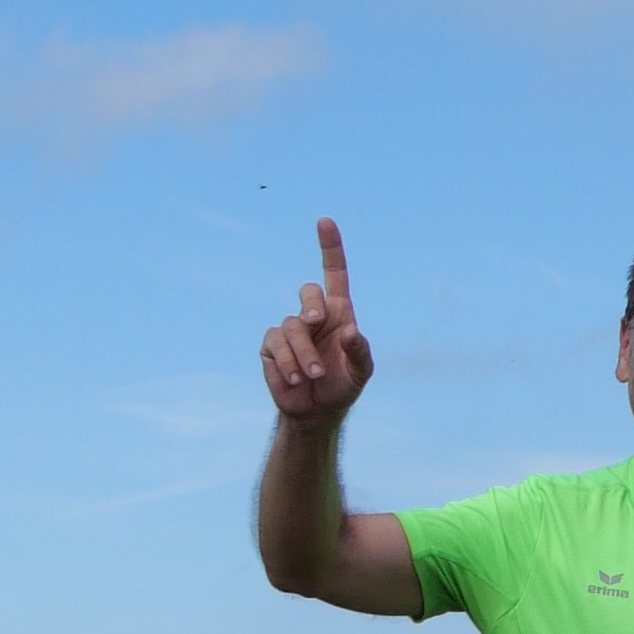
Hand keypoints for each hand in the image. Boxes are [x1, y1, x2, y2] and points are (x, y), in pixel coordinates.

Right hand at [261, 217, 373, 427]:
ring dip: (304, 353)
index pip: (333, 273)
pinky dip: (287, 362)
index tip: (324, 221)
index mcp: (339, 313)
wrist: (317, 411)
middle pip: (308, 291)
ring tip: (313, 376)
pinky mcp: (271, 347)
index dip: (330, 247)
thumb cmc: (344, 385)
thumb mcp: (362, 372)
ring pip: (292, 326)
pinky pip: (274, 343)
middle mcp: (313, 316)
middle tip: (317, 322)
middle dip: (313, 306)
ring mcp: (290, 329)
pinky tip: (295, 379)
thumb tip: (350, 331)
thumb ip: (361, 351)